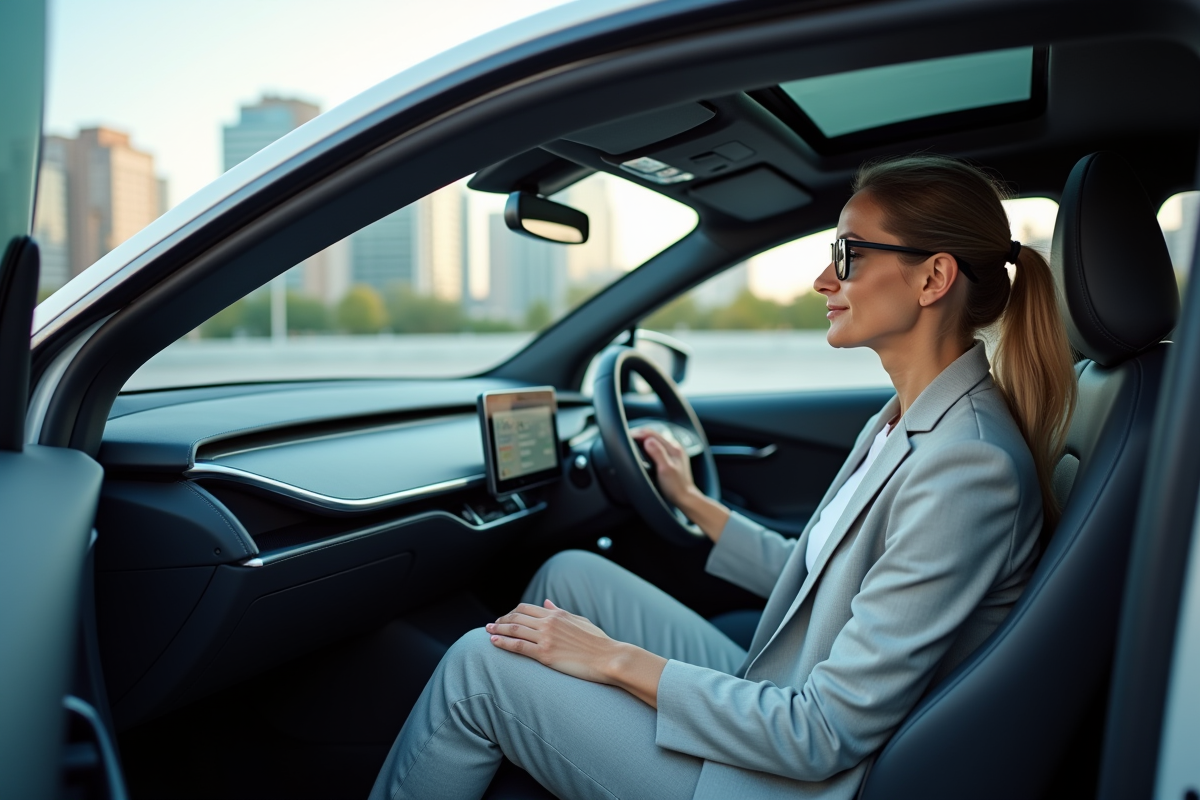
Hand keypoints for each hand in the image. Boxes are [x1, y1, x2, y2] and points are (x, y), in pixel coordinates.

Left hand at [486, 600, 666, 706]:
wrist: (608, 658)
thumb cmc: (598, 642)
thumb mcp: (578, 621)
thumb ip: (560, 611)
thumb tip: (546, 602)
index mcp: (557, 614)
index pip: (527, 608)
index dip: (512, 612)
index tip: (504, 617)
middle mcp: (549, 623)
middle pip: (517, 617)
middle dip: (501, 620)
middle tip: (491, 624)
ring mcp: (546, 639)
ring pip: (515, 630)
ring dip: (498, 629)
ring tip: (488, 631)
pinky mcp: (545, 655)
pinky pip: (519, 647)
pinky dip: (504, 643)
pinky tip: (494, 642)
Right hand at [629, 428, 694, 507]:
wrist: (686, 498)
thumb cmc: (676, 487)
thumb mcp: (665, 469)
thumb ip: (657, 453)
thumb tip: (647, 440)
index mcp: (673, 448)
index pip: (652, 433)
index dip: (638, 433)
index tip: (627, 435)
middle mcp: (674, 447)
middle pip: (654, 435)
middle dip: (640, 434)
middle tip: (627, 437)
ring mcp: (674, 453)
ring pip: (655, 440)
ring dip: (644, 439)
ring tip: (633, 441)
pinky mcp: (672, 459)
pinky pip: (658, 447)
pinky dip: (649, 446)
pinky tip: (644, 450)